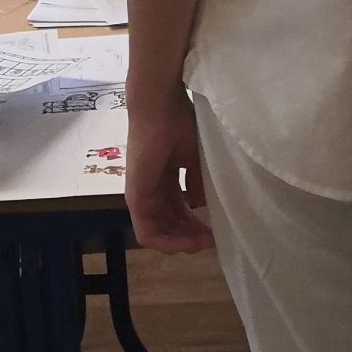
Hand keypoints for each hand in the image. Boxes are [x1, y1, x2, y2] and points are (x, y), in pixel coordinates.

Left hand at [125, 91, 212, 254]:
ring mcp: (141, 196)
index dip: (196, 225)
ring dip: (183, 243)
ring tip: (206, 243)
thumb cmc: (178, 125)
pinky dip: (168, 243)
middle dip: (192, 236)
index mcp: (162, 180)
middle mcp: (150, 190)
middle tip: (214, 241)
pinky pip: (147, 233)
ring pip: (160, 233)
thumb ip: (195, 182)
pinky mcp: (135, 199)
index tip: (216, 230)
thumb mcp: (193, 159)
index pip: (177, 212)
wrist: (161, 108)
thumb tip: (199, 204)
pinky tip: (189, 243)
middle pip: (170, 225)